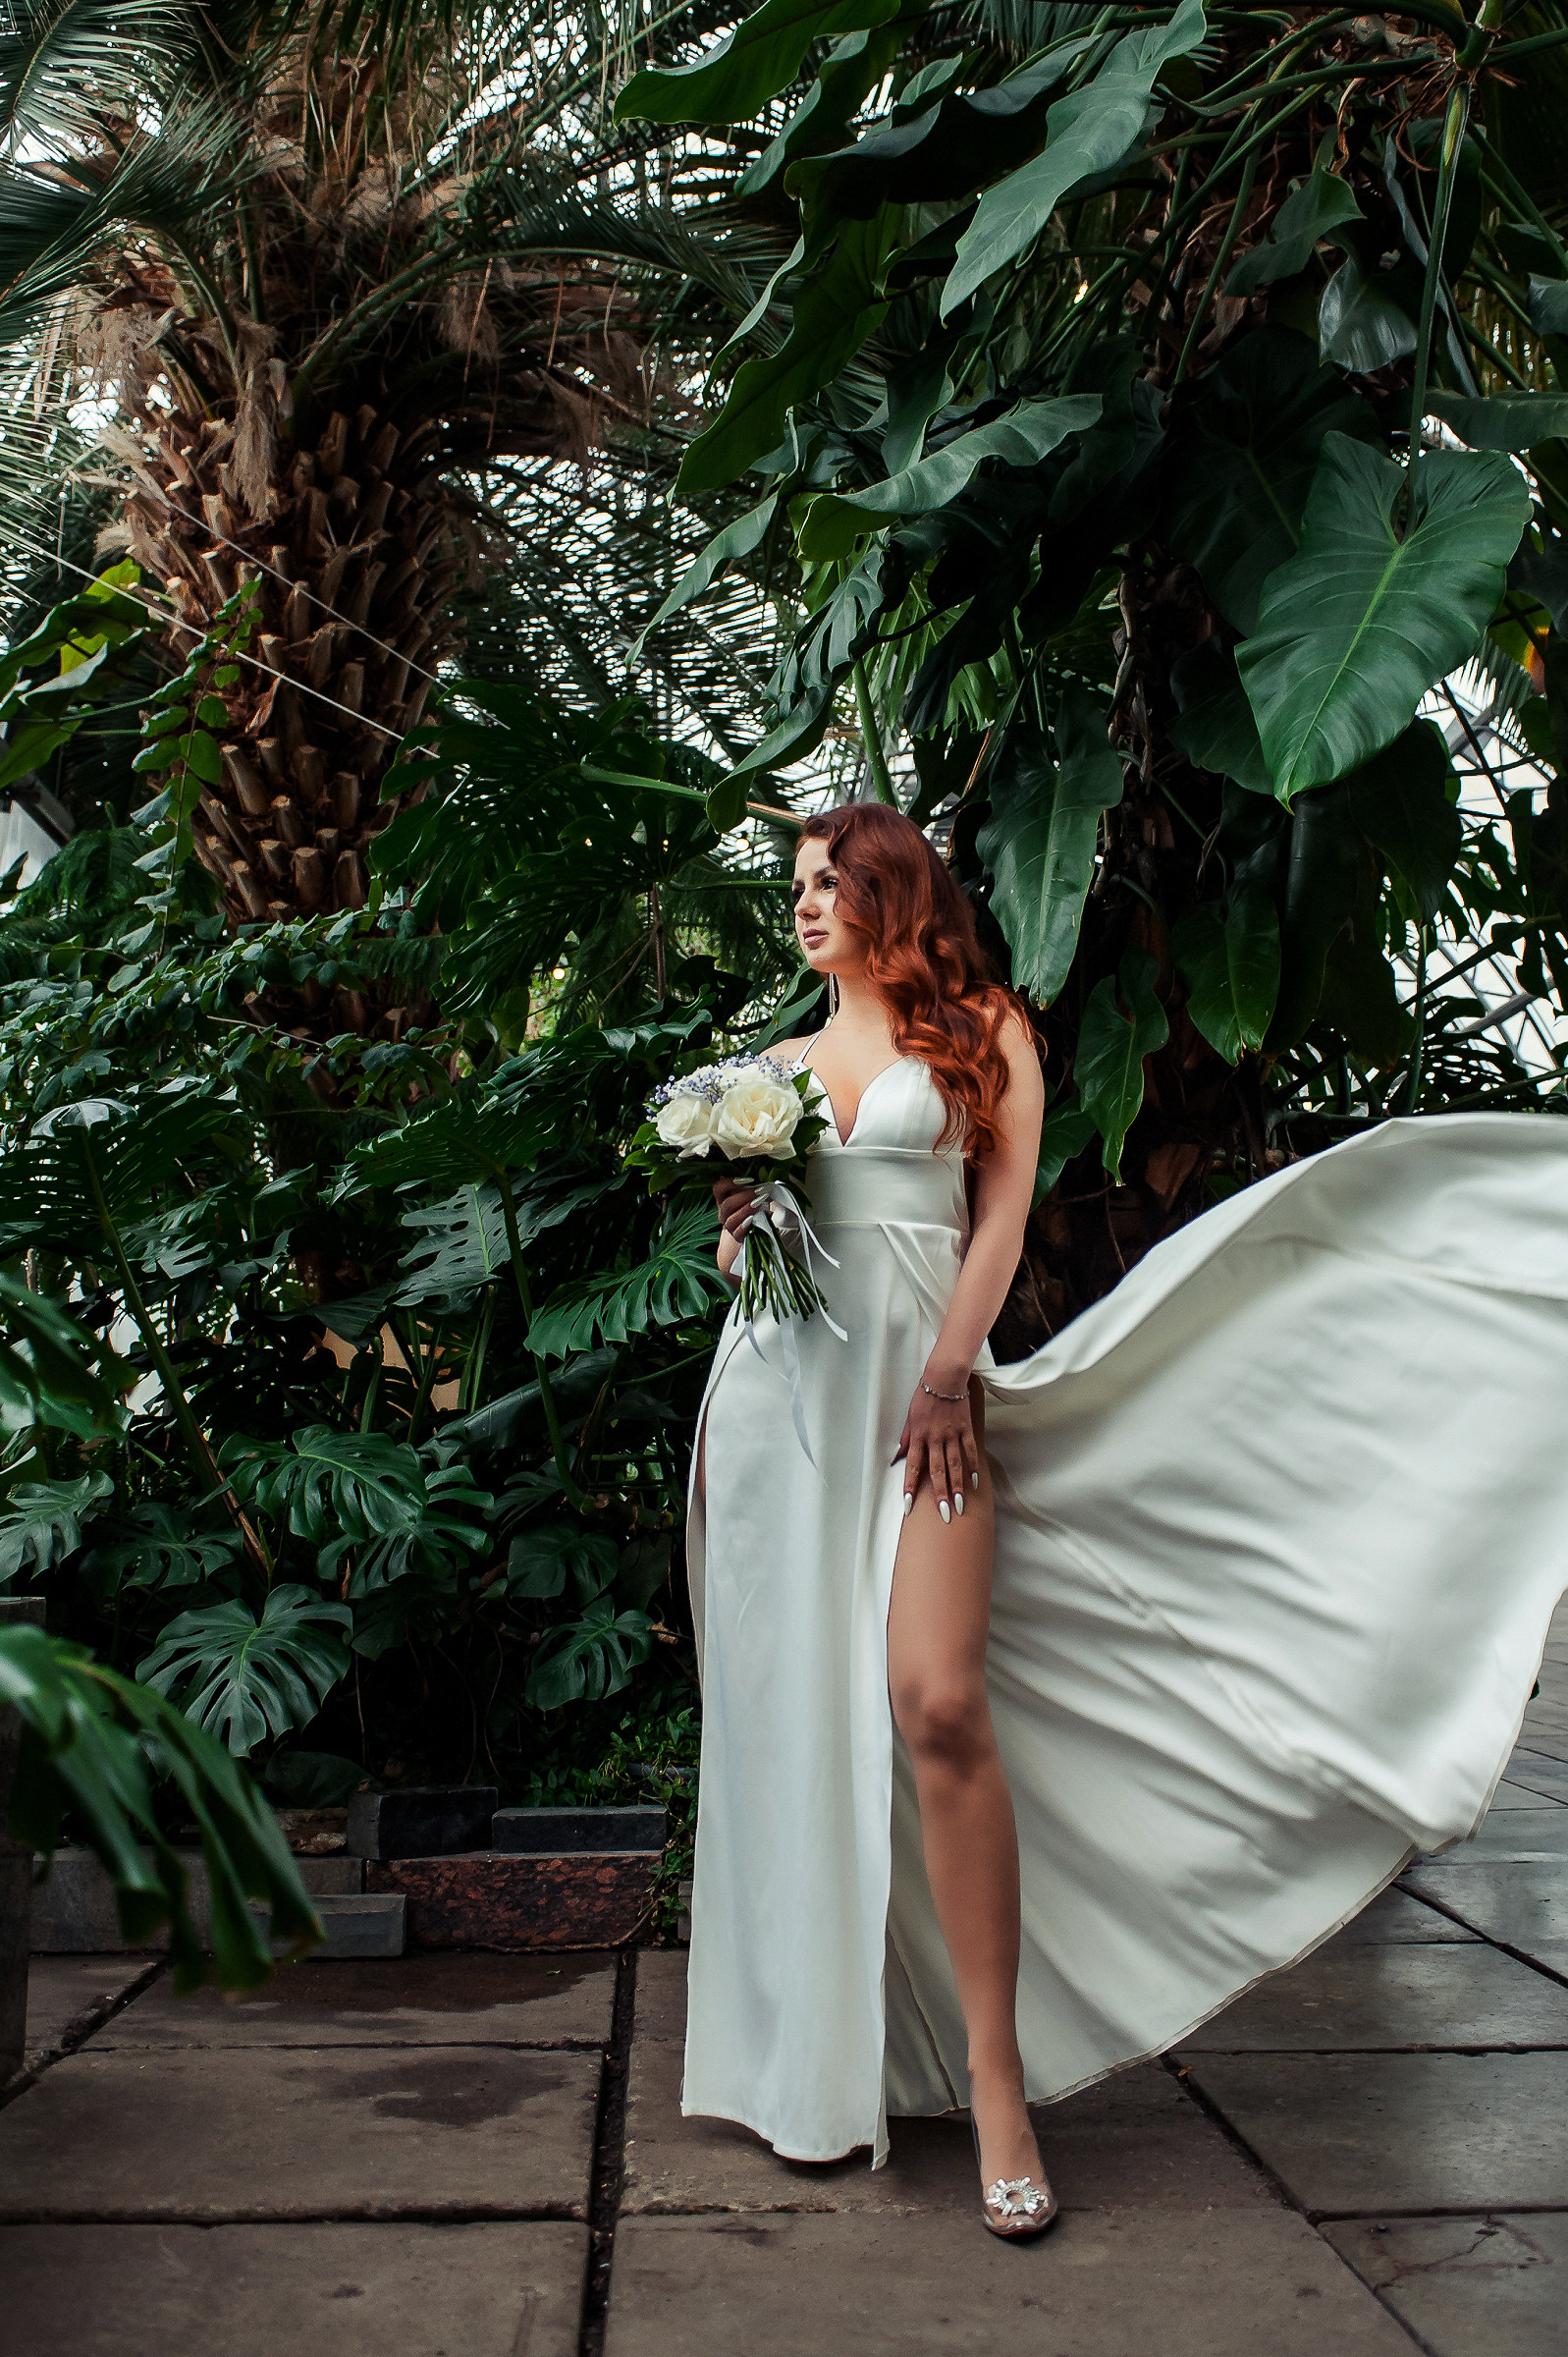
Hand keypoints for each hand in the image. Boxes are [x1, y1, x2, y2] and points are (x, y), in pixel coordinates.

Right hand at [713, 1177, 757, 1239]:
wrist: (752, 1231)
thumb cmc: (754, 1207)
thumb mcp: (753, 1195)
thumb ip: (753, 1186)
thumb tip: (763, 1175)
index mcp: (723, 1199)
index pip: (718, 1188)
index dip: (730, 1183)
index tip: (749, 1180)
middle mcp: (723, 1213)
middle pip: (727, 1205)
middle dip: (745, 1197)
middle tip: (761, 1191)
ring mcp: (729, 1226)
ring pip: (731, 1220)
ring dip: (747, 1210)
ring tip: (761, 1203)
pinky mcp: (737, 1237)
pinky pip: (738, 1233)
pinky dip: (745, 1226)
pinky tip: (754, 1219)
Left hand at [893, 1371, 978, 1524]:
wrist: (944, 1377)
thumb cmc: (924, 1396)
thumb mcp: (909, 1417)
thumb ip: (905, 1440)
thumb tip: (895, 1458)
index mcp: (918, 1436)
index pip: (913, 1467)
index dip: (910, 1487)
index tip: (909, 1506)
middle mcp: (934, 1438)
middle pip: (936, 1471)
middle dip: (939, 1494)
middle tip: (943, 1515)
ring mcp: (952, 1434)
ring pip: (954, 1465)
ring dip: (956, 1486)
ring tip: (959, 1505)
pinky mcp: (966, 1429)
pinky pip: (970, 1451)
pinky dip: (973, 1466)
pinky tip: (975, 1482)